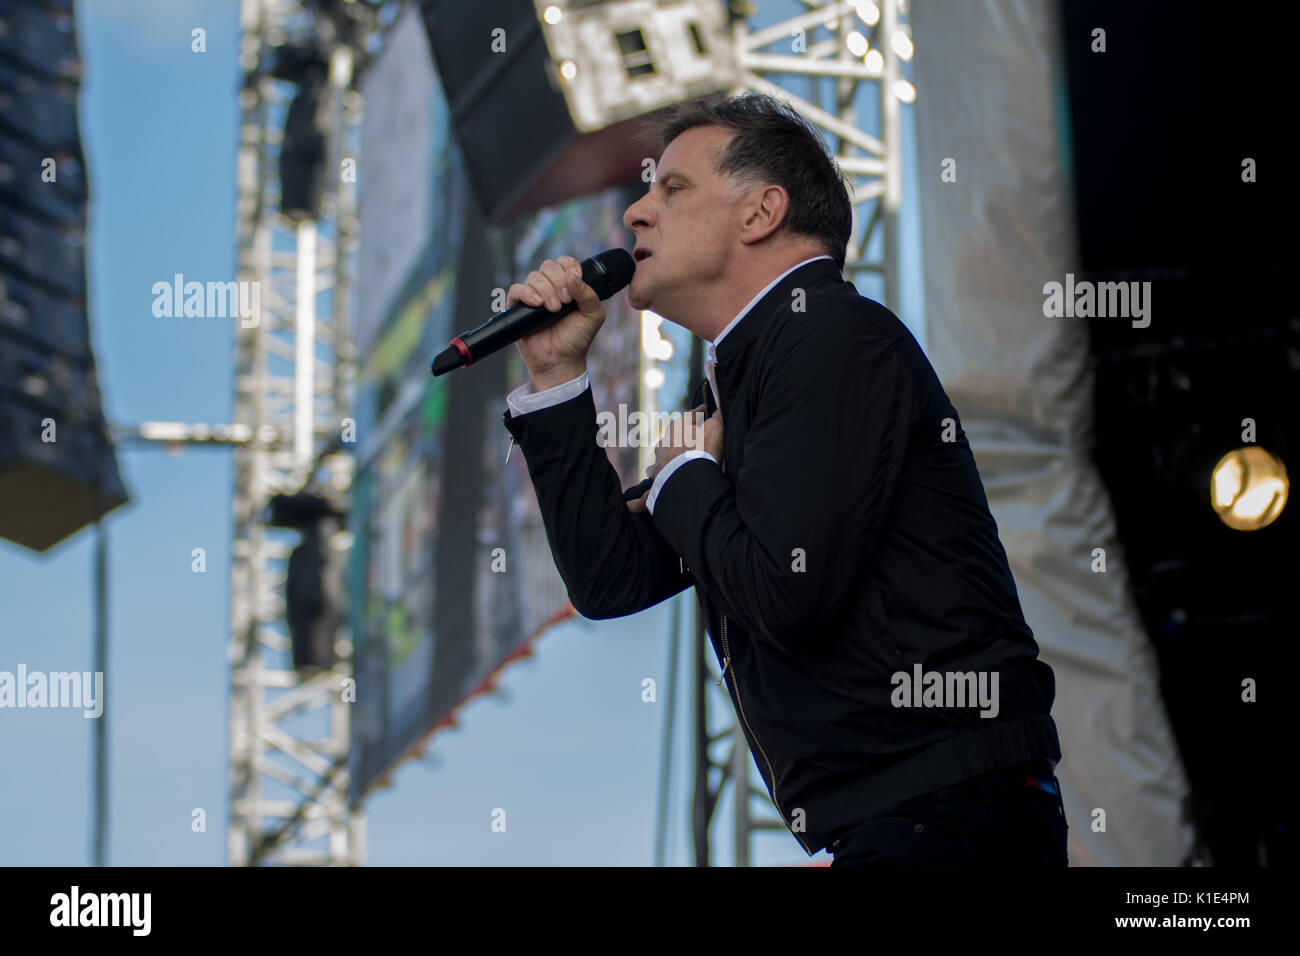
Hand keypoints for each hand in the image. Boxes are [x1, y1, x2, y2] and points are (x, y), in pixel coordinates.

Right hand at [507, 256, 606, 389]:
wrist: (561, 360)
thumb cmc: (577, 338)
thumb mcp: (593, 315)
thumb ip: (589, 294)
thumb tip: (572, 276)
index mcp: (567, 284)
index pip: (564, 262)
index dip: (570, 268)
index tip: (575, 284)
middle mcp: (549, 287)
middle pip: (548, 266)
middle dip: (559, 281)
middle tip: (566, 302)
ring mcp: (532, 296)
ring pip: (534, 277)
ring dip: (546, 290)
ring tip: (554, 310)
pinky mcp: (517, 307)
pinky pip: (516, 289)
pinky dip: (527, 293)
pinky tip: (538, 304)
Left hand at [626, 405, 722, 511]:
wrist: (687, 478)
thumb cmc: (702, 450)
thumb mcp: (715, 429)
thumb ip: (717, 418)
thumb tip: (719, 410)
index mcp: (677, 428)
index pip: (690, 415)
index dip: (701, 412)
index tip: (707, 412)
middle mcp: (663, 444)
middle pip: (671, 437)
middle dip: (679, 438)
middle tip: (692, 441)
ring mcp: (657, 464)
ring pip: (657, 460)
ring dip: (662, 462)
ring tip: (668, 466)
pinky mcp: (655, 485)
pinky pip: (644, 496)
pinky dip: (638, 501)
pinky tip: (630, 505)